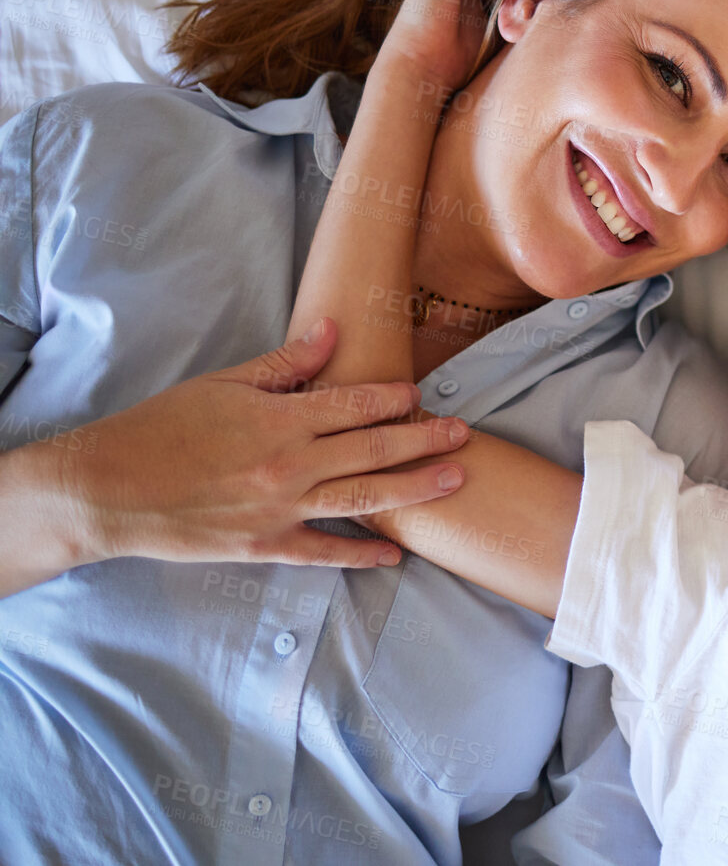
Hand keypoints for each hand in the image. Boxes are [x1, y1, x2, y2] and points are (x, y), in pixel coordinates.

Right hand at [10, 318, 468, 584]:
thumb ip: (284, 365)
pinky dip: (361, 553)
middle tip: (463, 434)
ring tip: (454, 479)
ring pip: (363, 499)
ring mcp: (279, 510)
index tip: (421, 396)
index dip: (393, 400)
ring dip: (414, 488)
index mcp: (279, 420)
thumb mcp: (222, 384)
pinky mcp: (264, 546)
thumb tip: (332, 330)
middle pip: (372, 451)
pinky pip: (324, 551)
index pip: (353, 406)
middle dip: (424, 441)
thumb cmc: (160, 429)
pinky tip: (396, 553)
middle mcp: (288, 466)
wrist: (106, 489)